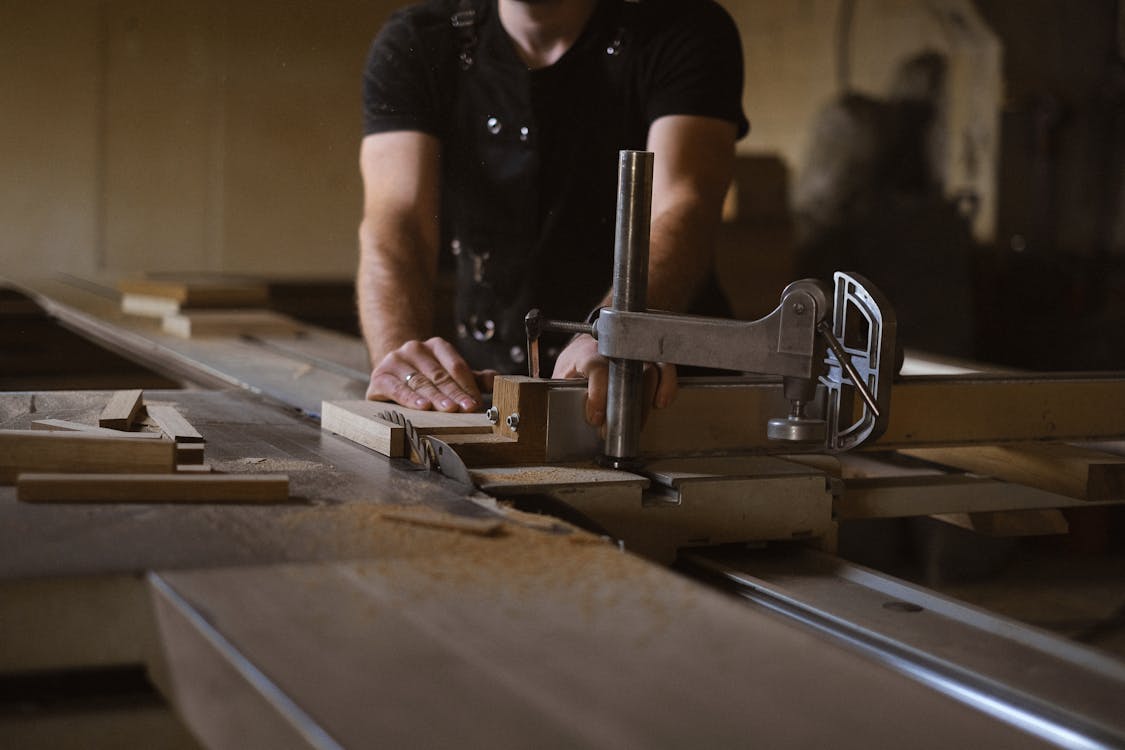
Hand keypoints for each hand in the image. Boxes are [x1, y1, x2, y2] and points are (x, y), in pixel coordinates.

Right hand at [367, 337, 495, 411]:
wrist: (391, 372)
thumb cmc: (427, 376)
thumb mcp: (451, 375)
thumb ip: (474, 379)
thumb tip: (498, 381)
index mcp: (437, 346)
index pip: (456, 366)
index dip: (467, 386)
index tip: (476, 403)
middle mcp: (415, 349)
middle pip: (440, 376)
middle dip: (454, 394)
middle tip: (466, 408)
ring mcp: (396, 361)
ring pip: (420, 383)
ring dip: (435, 398)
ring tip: (447, 409)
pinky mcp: (380, 376)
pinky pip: (396, 388)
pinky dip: (409, 399)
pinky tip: (421, 407)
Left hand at [551, 334, 676, 428]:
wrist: (585, 350)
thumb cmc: (574, 366)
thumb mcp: (562, 379)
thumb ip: (566, 394)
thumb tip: (572, 415)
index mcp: (585, 352)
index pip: (596, 367)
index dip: (598, 393)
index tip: (596, 417)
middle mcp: (612, 349)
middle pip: (627, 372)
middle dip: (624, 406)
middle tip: (613, 430)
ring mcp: (632, 351)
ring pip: (649, 369)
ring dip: (645, 401)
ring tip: (636, 423)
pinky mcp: (648, 357)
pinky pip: (663, 367)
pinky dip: (666, 385)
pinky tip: (660, 402)